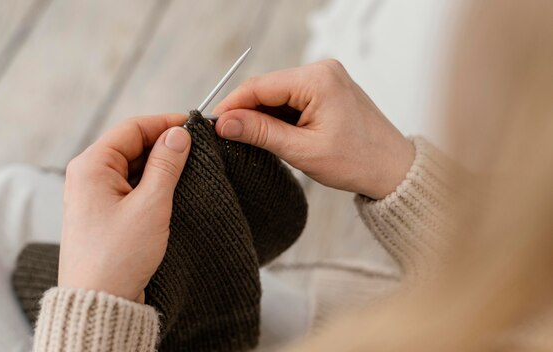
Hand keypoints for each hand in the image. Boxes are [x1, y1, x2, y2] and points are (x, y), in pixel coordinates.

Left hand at [58, 114, 190, 301]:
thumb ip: (166, 164)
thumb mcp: (151, 205)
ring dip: (158, 167)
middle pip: (130, 145)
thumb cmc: (118, 257)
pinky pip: (128, 187)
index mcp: (91, 165)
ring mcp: (92, 195)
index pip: (132, 128)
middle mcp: (86, 175)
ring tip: (188, 173)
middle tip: (196, 152)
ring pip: (131, 167)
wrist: (99, 302)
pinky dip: (149, 185)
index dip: (165, 123)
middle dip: (163, 146)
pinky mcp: (101, 212)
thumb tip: (178, 134)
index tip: (193, 126)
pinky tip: (171, 192)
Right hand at [213, 59, 413, 199]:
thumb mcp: (302, 150)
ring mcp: (325, 79)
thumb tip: (224, 123)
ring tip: (252, 142)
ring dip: (262, 117)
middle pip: (266, 88)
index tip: (213, 124)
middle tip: (226, 136)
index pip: (260, 86)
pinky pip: (291, 100)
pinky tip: (274, 136)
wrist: (393, 169)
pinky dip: (278, 118)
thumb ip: (260, 133)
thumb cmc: (358, 161)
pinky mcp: (326, 90)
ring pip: (277, 95)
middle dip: (245, 112)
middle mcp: (322, 71)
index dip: (232, 104)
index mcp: (318, 80)